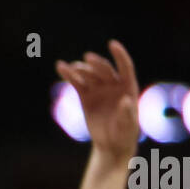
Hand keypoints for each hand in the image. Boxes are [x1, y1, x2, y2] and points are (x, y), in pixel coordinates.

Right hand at [56, 40, 140, 156]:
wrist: (111, 144)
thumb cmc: (124, 135)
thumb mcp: (128, 126)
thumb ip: (127, 114)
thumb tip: (126, 100)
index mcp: (128, 87)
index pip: (125, 67)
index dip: (119, 55)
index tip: (112, 44)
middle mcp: (114, 85)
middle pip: (104, 70)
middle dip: (96, 64)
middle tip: (87, 60)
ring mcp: (99, 89)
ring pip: (88, 75)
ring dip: (79, 69)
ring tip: (69, 68)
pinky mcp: (86, 96)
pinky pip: (77, 83)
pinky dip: (69, 75)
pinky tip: (61, 67)